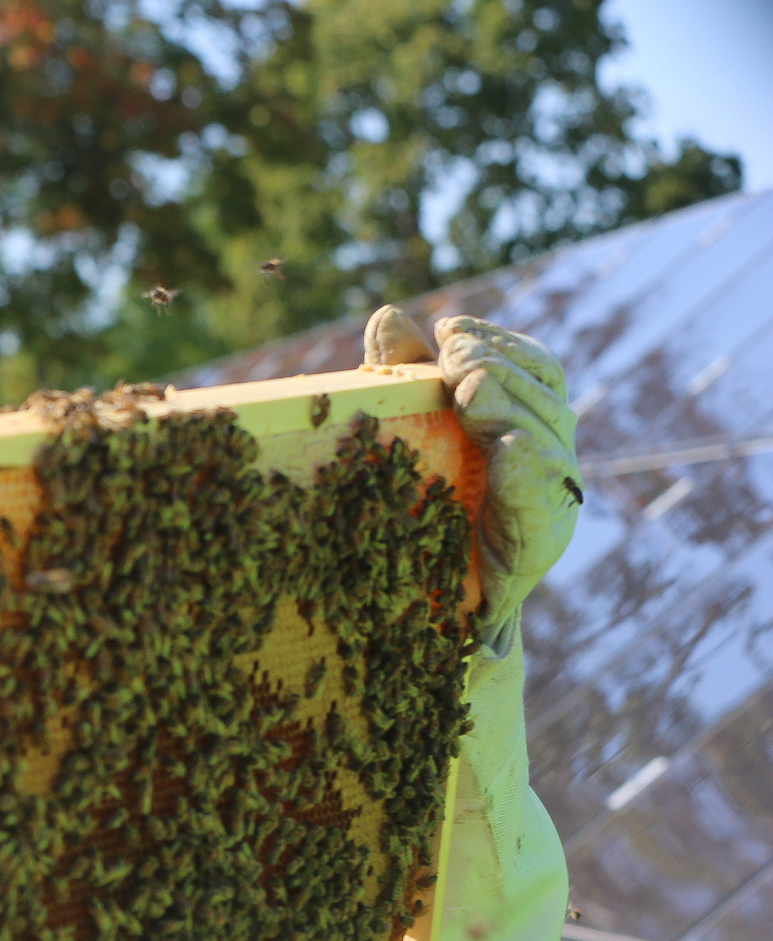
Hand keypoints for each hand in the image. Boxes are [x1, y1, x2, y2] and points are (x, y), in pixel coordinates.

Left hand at [366, 305, 580, 641]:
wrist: (422, 625)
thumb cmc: (414, 525)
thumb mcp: (404, 439)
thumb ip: (404, 379)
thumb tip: (389, 315)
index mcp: (524, 429)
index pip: (534, 366)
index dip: (498, 341)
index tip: (448, 329)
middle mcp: (548, 459)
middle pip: (544, 389)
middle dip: (497, 363)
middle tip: (450, 353)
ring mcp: (551, 501)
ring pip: (548, 433)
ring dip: (510, 402)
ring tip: (468, 388)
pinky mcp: (538, 543)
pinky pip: (543, 494)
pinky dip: (528, 464)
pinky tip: (504, 446)